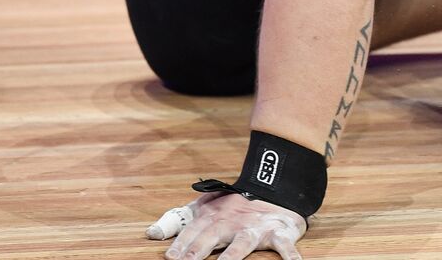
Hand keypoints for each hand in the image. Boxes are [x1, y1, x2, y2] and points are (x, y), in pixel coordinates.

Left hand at [147, 190, 306, 259]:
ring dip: (234, 256)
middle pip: (212, 235)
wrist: (276, 187)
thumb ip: (179, 221)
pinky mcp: (280, 232)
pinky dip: (290, 256)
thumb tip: (150, 234)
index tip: (170, 258)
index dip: (180, 244)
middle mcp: (233, 221)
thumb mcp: (206, 209)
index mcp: (213, 216)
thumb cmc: (235, 206)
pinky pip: (285, 246)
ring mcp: (256, 227)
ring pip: (243, 242)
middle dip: (198, 250)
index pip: (192, 230)